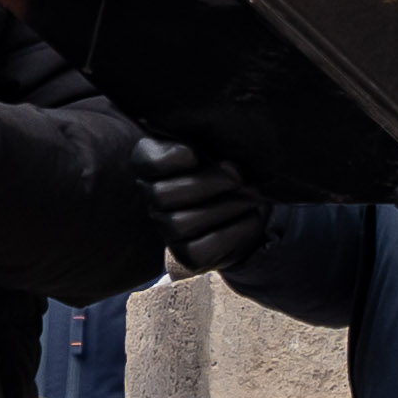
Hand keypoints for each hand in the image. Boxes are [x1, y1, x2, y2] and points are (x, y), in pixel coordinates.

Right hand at [133, 137, 269, 274]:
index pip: (146, 162)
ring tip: (251, 197)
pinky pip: (198, 250)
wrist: (250, 201)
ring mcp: (167, 229)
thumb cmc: (229, 165)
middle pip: (161, 195)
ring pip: (179, 224)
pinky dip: (232, 233)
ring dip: (222, 208)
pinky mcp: (186, 254)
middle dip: (206, 183)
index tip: (194, 154)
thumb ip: (212, 143)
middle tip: (239, 176)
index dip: (167, 159)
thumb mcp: (221, 146)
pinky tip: (252, 217)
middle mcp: (154, 198)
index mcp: (155, 165)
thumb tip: (227, 166)